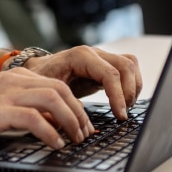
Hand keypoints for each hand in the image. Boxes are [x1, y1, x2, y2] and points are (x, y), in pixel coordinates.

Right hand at [0, 68, 93, 148]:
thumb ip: (21, 107)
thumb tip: (48, 124)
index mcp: (13, 77)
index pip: (56, 84)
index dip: (74, 104)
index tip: (82, 122)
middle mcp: (12, 81)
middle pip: (60, 89)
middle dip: (78, 112)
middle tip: (85, 132)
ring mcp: (5, 94)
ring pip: (53, 99)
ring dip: (70, 121)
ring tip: (76, 139)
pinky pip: (34, 119)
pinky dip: (50, 132)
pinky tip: (55, 143)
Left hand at [21, 46, 141, 120]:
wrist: (38, 70)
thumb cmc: (41, 79)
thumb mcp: (48, 90)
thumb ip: (62, 102)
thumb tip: (76, 119)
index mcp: (80, 56)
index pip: (110, 73)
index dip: (118, 96)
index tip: (120, 116)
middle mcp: (94, 53)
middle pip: (126, 66)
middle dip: (128, 92)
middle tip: (122, 114)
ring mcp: (102, 57)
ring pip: (130, 64)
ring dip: (133, 87)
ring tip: (125, 108)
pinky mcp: (106, 65)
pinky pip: (127, 69)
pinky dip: (131, 84)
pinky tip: (124, 101)